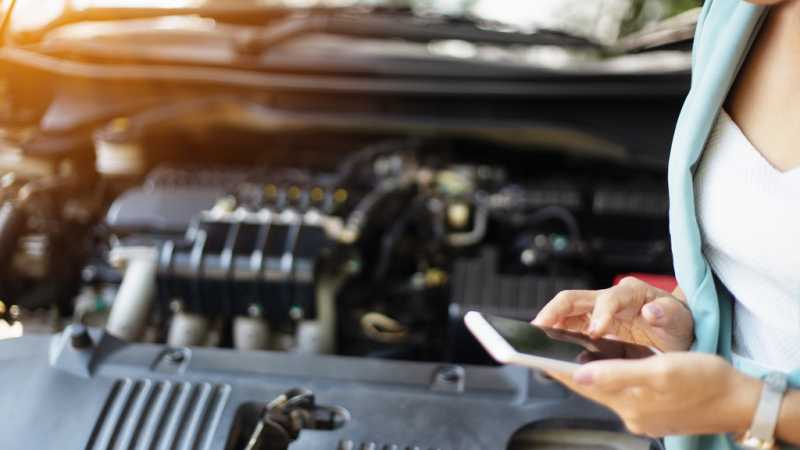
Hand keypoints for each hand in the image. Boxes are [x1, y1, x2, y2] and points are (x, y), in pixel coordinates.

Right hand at [533, 276, 693, 351]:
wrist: (676, 335)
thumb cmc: (677, 326)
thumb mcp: (680, 322)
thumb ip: (668, 315)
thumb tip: (652, 311)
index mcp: (631, 293)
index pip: (609, 298)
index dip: (600, 314)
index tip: (596, 334)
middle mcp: (609, 298)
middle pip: (572, 298)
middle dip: (553, 312)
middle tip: (538, 329)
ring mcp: (596, 311)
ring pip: (563, 311)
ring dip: (548, 323)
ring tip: (534, 339)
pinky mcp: (590, 325)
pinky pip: (566, 326)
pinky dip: (553, 334)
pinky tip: (545, 345)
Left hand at [548, 352, 760, 436]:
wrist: (742, 402)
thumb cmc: (706, 380)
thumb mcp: (660, 369)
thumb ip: (617, 373)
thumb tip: (579, 372)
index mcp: (629, 402)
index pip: (581, 383)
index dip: (556, 367)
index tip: (534, 352)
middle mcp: (631, 412)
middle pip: (591, 386)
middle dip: (570, 367)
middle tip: (549, 348)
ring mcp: (642, 415)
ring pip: (607, 389)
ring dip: (591, 372)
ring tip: (573, 352)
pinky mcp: (653, 413)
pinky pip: (624, 392)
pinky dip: (613, 377)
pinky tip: (611, 365)